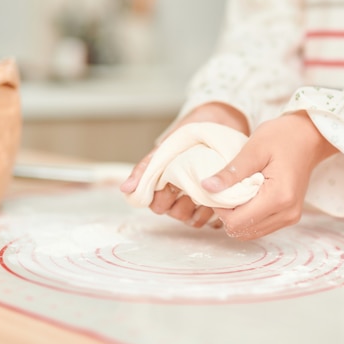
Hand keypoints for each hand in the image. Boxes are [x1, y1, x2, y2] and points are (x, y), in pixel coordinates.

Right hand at [120, 102, 248, 226]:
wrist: (217, 123)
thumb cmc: (187, 137)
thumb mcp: (165, 149)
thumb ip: (145, 168)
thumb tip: (125, 189)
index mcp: (164, 187)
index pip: (156, 206)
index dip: (161, 199)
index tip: (169, 183)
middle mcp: (180, 198)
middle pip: (174, 214)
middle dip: (180, 203)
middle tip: (188, 185)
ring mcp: (198, 202)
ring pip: (192, 219)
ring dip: (198, 207)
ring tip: (205, 188)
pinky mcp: (218, 203)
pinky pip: (214, 218)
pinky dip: (215, 209)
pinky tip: (218, 194)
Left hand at [202, 111, 337, 239]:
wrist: (309, 137)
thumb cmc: (283, 137)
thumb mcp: (254, 149)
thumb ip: (231, 172)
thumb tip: (207, 188)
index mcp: (279, 197)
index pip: (237, 222)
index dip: (220, 208)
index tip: (219, 188)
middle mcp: (287, 213)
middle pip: (242, 231)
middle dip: (227, 214)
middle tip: (225, 189)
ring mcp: (290, 217)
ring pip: (250, 232)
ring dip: (237, 216)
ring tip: (236, 192)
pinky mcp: (289, 216)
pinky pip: (260, 226)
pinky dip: (248, 216)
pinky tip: (246, 197)